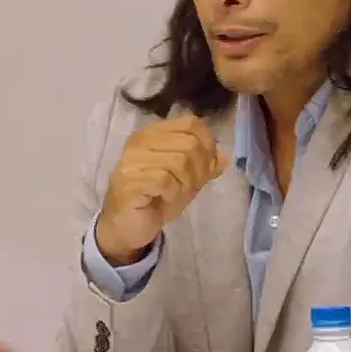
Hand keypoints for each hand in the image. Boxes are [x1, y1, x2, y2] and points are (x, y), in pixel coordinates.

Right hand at [94, 115, 227, 264]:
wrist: (127, 227)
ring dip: (185, 184)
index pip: (191, 123)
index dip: (207, 145)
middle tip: (189, 187)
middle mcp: (140, 141)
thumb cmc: (155, 199)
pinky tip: (163, 199)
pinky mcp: (129, 180)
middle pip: (189, 143)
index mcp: (153, 133)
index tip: (206, 167)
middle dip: (199, 169)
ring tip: (175, 194)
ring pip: (179, 162)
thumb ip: (204, 165)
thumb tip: (223, 156)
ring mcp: (132, 159)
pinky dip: (172, 193)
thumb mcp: (186, 179)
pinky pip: (165, 180)